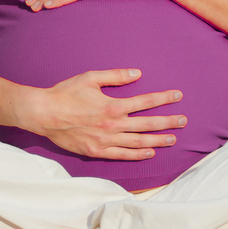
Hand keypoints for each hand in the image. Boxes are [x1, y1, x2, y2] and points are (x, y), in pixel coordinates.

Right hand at [17, 68, 185, 160]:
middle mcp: (113, 125)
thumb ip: (116, 76)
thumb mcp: (91, 77)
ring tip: (173, 139)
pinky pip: (122, 155)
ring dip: (158, 140)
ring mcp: (106, 141)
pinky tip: (150, 152)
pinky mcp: (97, 151)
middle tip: (184, 120)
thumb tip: (138, 73)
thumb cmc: (66, 93)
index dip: (164, 98)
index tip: (178, 96)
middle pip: (147, 124)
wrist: (43, 114)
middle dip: (168, 122)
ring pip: (138, 142)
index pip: (146, 101)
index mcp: (113, 106)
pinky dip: (138, 154)